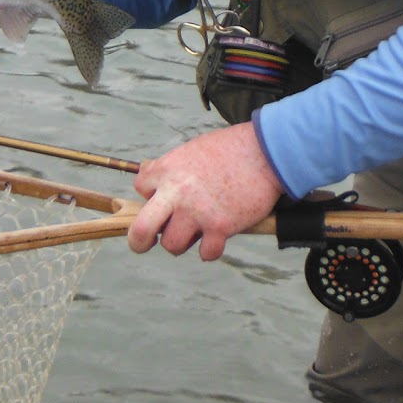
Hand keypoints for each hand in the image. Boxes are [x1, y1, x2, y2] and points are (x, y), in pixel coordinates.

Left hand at [127, 122, 284, 261]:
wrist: (264, 152)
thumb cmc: (229, 149)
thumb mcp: (190, 150)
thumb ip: (170, 170)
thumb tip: (154, 185)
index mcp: (166, 170)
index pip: (141, 189)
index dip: (151, 195)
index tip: (165, 197)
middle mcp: (176, 193)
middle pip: (140, 230)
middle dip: (139, 242)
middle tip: (145, 243)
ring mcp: (196, 212)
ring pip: (172, 245)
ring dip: (182, 242)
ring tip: (195, 232)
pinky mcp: (219, 227)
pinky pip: (205, 253)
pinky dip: (210, 250)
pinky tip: (217, 238)